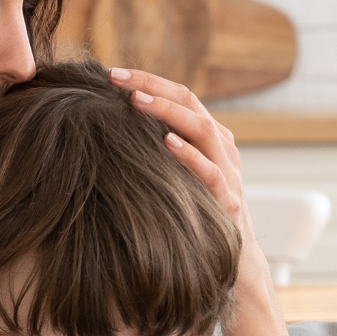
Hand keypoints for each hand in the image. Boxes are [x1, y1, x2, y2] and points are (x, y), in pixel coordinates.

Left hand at [107, 67, 270, 289]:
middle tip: (116, 78)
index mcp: (209, 137)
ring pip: (203, 129)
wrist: (230, 261)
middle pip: (190, 102)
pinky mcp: (227, 201)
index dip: (149, 81)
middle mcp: (221, 148)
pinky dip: (190, 155)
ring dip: (168, 112)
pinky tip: (166, 144)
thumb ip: (155, 152)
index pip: (181, 96)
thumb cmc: (193, 215)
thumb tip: (106, 130)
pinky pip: (210, 172)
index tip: (112, 74)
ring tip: (135, 101)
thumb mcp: (175, 176)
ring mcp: (227, 172)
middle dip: (152, 86)